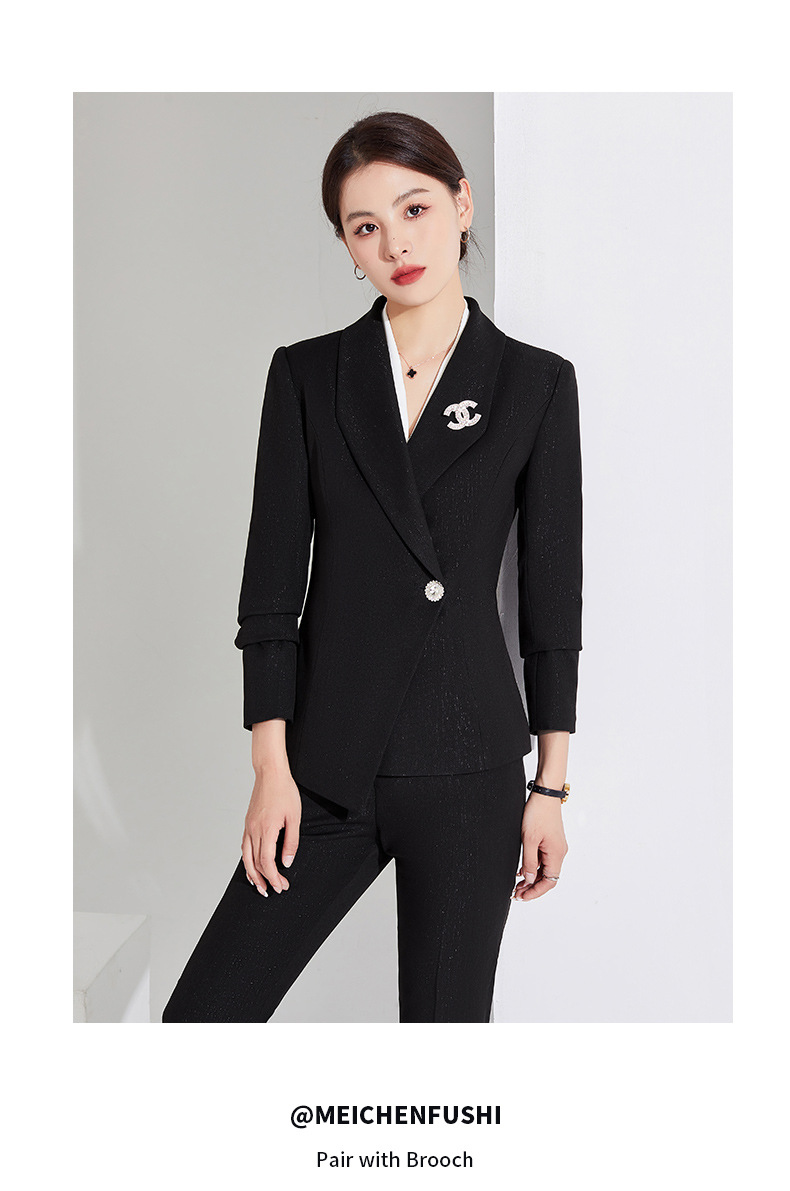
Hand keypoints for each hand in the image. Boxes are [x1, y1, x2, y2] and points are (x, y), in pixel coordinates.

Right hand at [241, 766, 301, 896]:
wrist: (270, 774)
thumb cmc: (284, 791)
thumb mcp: (294, 817)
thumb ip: (291, 842)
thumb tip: (286, 862)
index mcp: (267, 829)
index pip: (266, 862)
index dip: (273, 877)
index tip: (280, 886)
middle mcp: (254, 830)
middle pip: (254, 863)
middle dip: (264, 880)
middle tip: (272, 890)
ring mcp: (248, 827)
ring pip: (246, 857)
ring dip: (252, 874)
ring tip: (259, 886)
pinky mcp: (248, 823)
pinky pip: (245, 847)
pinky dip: (247, 860)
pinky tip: (252, 866)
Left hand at [512, 792, 567, 900]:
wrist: (544, 794)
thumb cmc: (537, 813)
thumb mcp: (528, 840)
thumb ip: (529, 862)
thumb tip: (530, 880)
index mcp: (557, 854)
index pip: (549, 882)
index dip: (536, 892)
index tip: (522, 897)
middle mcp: (559, 852)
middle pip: (547, 878)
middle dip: (532, 888)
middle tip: (516, 894)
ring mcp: (556, 846)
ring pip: (545, 869)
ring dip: (532, 878)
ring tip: (516, 885)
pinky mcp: (551, 840)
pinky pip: (543, 859)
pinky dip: (533, 867)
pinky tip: (521, 870)